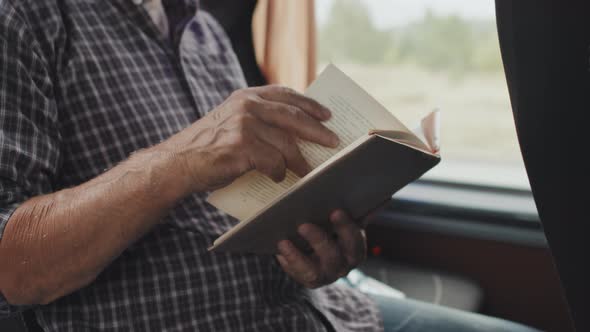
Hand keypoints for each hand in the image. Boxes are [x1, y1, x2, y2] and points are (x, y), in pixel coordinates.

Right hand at [156, 85, 338, 192]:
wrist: (178, 163)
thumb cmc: (207, 147)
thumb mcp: (231, 122)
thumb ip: (258, 119)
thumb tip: (295, 133)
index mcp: (246, 96)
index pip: (285, 94)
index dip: (309, 104)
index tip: (327, 115)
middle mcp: (246, 106)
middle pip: (294, 117)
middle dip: (317, 131)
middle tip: (333, 142)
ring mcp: (244, 125)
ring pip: (286, 144)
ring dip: (300, 162)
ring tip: (308, 172)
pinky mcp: (242, 147)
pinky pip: (273, 162)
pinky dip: (279, 173)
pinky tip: (277, 178)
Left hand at [276, 210, 366, 288]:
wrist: (320, 246)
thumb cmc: (333, 225)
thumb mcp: (342, 217)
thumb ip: (353, 208)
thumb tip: (368, 191)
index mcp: (355, 248)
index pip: (355, 241)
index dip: (346, 227)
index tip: (335, 211)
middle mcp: (343, 265)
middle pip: (334, 257)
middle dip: (319, 241)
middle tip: (303, 225)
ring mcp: (325, 275)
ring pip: (313, 271)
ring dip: (298, 256)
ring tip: (283, 241)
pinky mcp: (309, 279)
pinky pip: (297, 274)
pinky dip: (288, 262)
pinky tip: (279, 250)